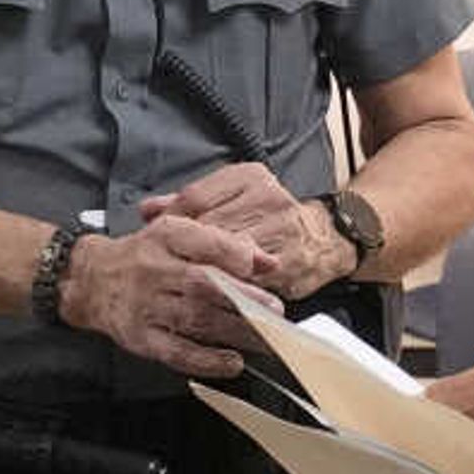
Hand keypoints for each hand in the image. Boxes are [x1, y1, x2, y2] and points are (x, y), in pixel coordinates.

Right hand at [60, 213, 277, 378]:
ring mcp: (146, 306)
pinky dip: (206, 360)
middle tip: (276, 310)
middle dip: (244, 299)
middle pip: (203, 284)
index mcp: (164, 237)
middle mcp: (153, 270)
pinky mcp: (141, 338)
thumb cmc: (143, 256)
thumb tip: (267, 262)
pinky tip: (231, 362)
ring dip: (235, 332)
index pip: (202, 241)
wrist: (90, 280)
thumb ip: (222, 243)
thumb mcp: (176, 234)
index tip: (264, 266)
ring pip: (195, 320)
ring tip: (267, 340)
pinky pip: (176, 352)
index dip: (235, 254)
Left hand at [138, 163, 344, 297]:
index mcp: (250, 177)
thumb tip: (147, 209)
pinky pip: (248, 280)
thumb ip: (191, 203)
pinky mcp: (289, 263)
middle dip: (184, 250)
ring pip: (227, 257)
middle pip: (209, 228)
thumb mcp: (234, 197)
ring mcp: (281, 230)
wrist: (326, 237)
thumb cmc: (270, 218)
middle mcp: (268, 198)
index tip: (155, 238)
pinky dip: (227, 289)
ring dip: (203, 272)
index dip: (171, 220)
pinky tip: (211, 297)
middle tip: (163, 267)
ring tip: (181, 284)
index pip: (196, 197)